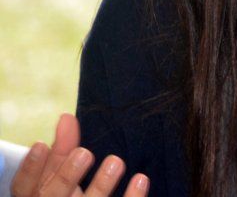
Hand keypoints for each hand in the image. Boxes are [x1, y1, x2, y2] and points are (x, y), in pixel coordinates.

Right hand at [10, 113, 149, 196]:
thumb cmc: (65, 195)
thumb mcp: (56, 178)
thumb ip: (60, 153)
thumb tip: (67, 118)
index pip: (25, 187)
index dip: (31, 168)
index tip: (40, 143)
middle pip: (54, 196)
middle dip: (68, 176)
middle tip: (84, 153)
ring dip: (102, 185)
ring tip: (115, 161)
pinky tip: (141, 179)